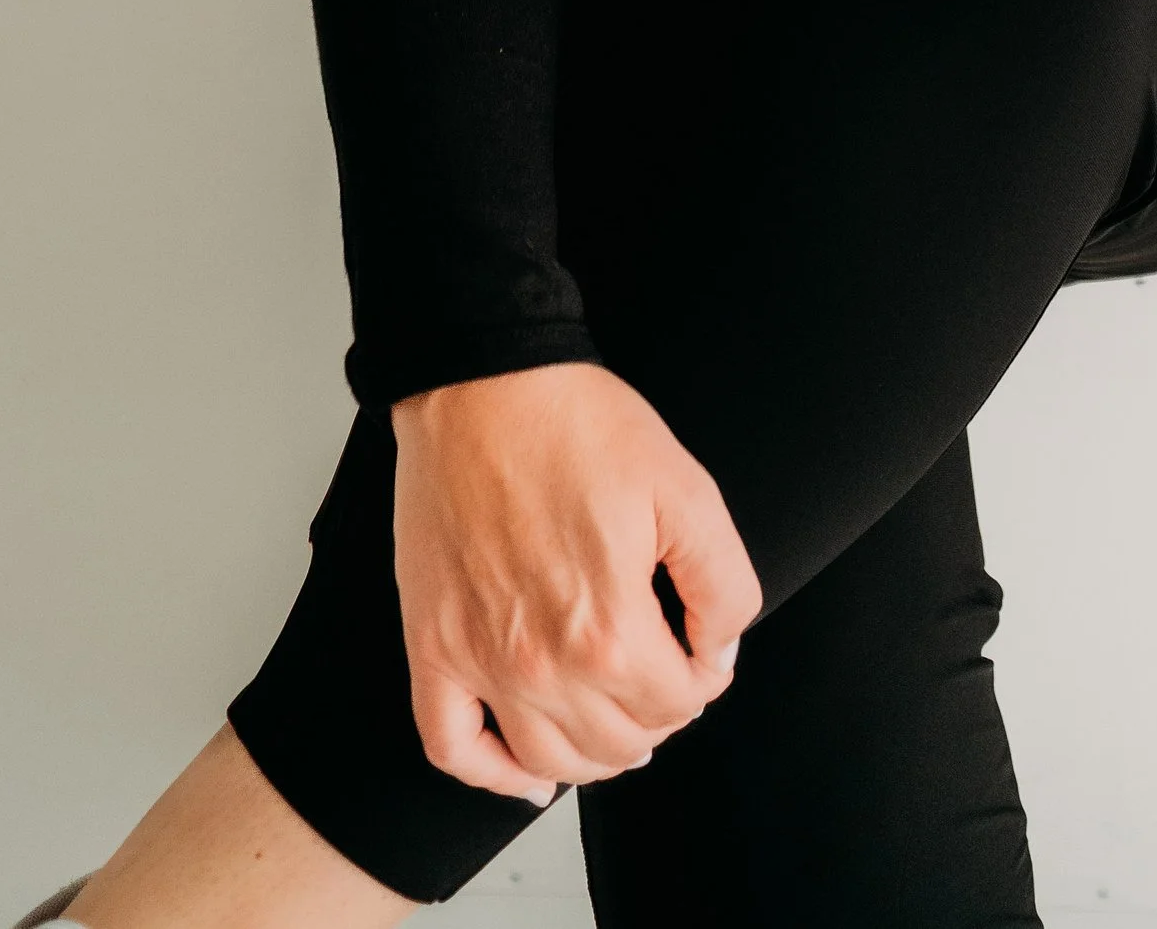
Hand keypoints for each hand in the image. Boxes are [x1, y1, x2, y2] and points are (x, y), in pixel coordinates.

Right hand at [392, 363, 760, 802]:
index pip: (679, 705)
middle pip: (621, 743)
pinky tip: (527, 774)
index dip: (703, 678)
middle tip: (661, 673)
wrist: (481, 381)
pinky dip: (493, 775)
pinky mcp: (432, 646)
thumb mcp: (686, 488)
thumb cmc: (577, 423)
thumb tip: (717, 653)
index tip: (700, 648)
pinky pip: (453, 748)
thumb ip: (723, 584)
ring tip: (613, 720)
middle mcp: (542, 663)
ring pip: (549, 762)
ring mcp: (479, 661)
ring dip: (595, 755)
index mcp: (610, 630)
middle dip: (656, 715)